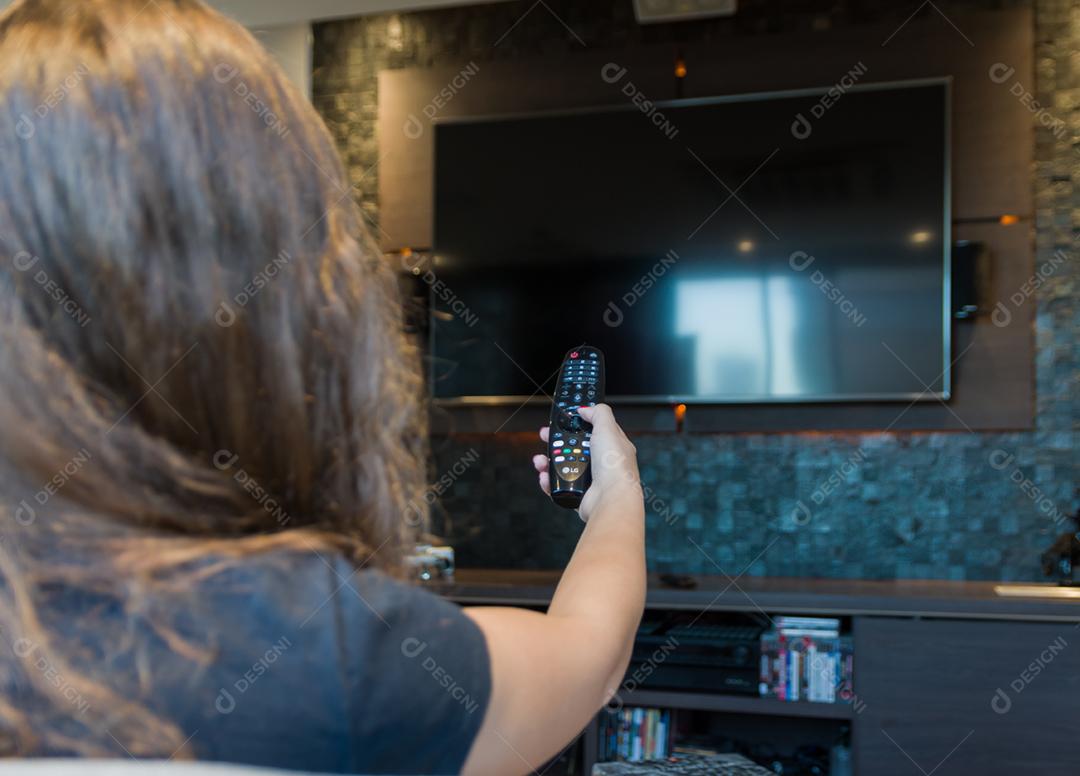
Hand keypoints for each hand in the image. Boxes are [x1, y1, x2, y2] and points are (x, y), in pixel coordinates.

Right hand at [531, 404, 641, 520]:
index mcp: (611, 446)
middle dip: (556, 442)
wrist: (610, 499)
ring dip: (548, 462)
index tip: (562, 420)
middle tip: (545, 436)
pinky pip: (559, 486)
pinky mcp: (579, 494)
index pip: (591, 430)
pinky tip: (545, 477)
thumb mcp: (608, 429)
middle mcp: (601, 463)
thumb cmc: (615, 467)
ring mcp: (590, 480)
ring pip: (563, 466)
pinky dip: (549, 481)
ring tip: (541, 460)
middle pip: (573, 448)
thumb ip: (598, 414)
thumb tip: (586, 409)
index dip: (576, 423)